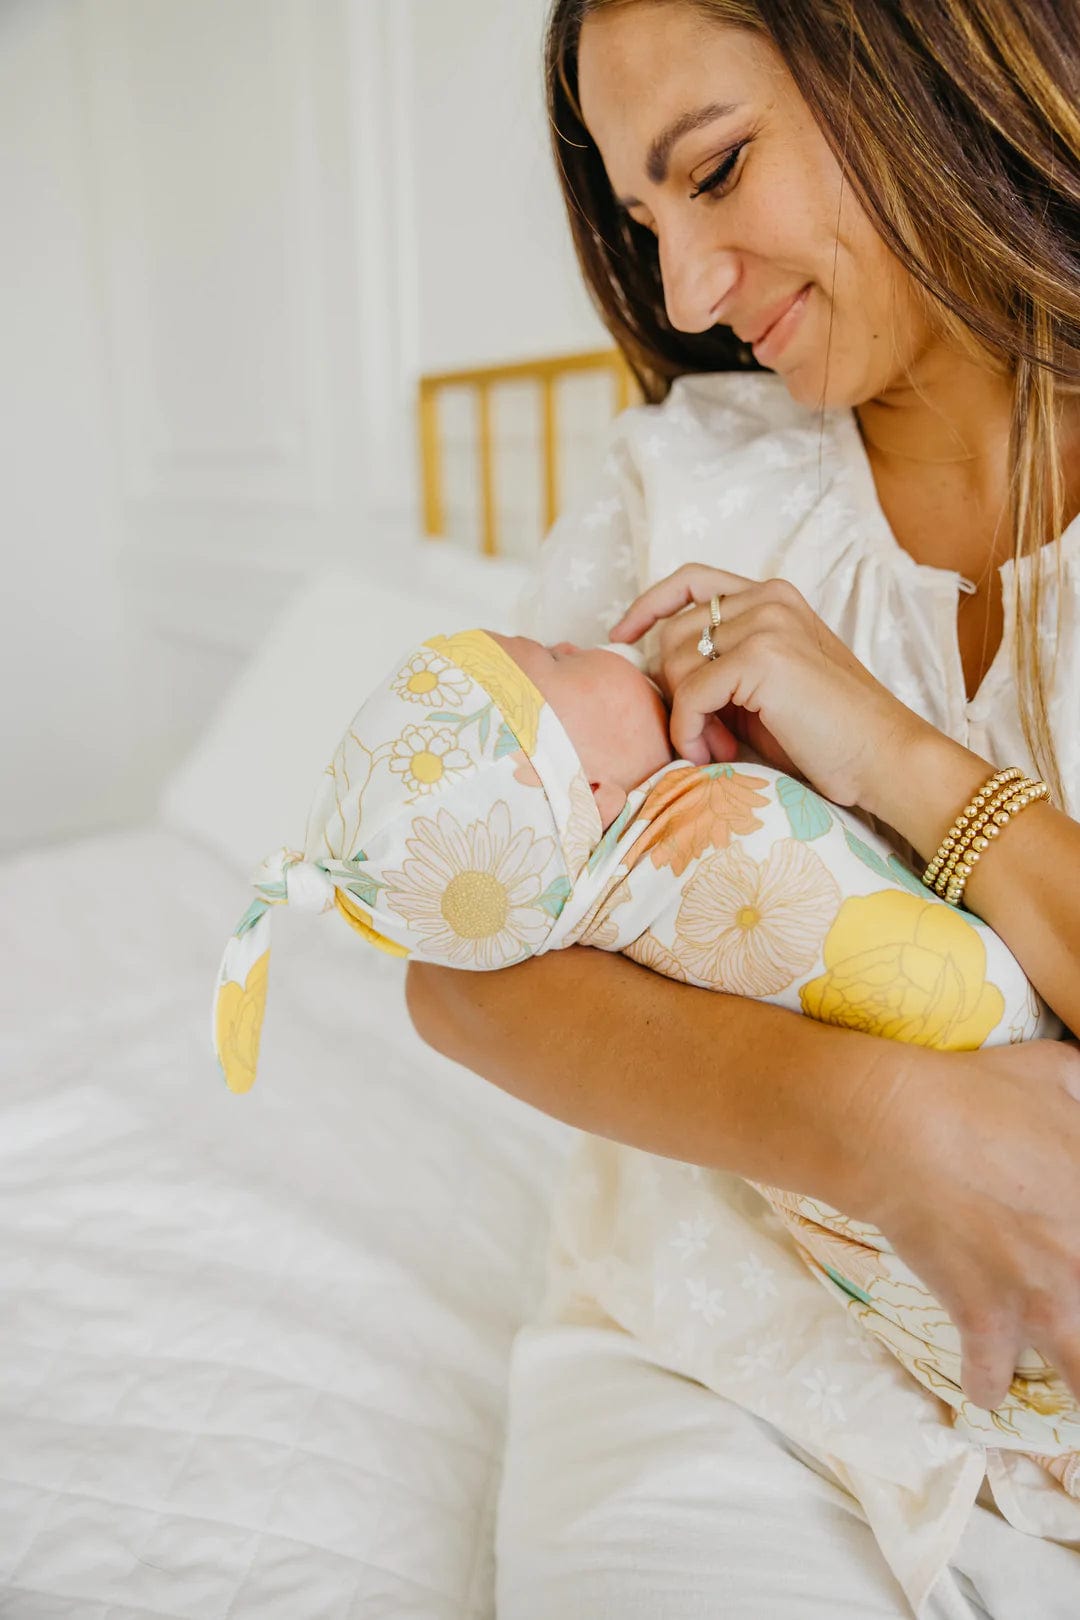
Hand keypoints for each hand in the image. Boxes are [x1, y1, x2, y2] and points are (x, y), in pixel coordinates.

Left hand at [609, 563, 926, 807]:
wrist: (884, 758)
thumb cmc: (828, 735)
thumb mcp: (765, 687)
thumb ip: (721, 666)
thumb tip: (652, 674)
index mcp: (773, 598)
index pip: (692, 581)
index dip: (649, 605)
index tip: (622, 635)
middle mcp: (769, 599)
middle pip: (673, 632)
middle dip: (673, 688)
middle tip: (705, 733)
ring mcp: (767, 623)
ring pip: (674, 662)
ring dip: (682, 715)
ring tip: (716, 746)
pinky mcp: (762, 657)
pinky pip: (689, 695)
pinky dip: (688, 732)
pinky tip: (711, 754)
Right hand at [852, 1037, 1079, 1408]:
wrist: (898, 1131)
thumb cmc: (975, 1093)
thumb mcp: (1055, 1072)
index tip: (1077, 1244)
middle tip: (1070, 1301)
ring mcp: (1041, 1301)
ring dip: (1076, 1380)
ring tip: (1069, 1380)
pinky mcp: (985, 1322)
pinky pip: (991, 1381)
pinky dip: (986, 1385)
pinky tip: (985, 1384)